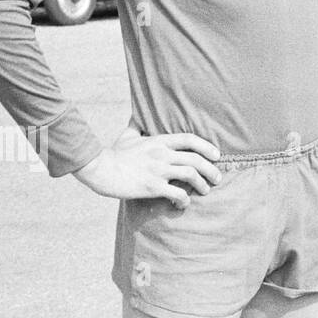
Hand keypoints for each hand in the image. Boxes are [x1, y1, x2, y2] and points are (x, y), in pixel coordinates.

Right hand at [72, 126, 220, 208]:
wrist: (99, 169)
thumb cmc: (113, 154)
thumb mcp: (127, 135)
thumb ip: (136, 125)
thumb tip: (137, 114)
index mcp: (159, 141)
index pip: (190, 139)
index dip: (207, 146)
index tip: (217, 155)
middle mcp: (162, 154)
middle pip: (196, 159)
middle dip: (211, 170)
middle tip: (217, 179)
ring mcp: (158, 170)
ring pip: (191, 175)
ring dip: (202, 185)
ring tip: (206, 191)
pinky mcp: (152, 187)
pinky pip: (177, 193)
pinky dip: (185, 199)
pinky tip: (184, 204)